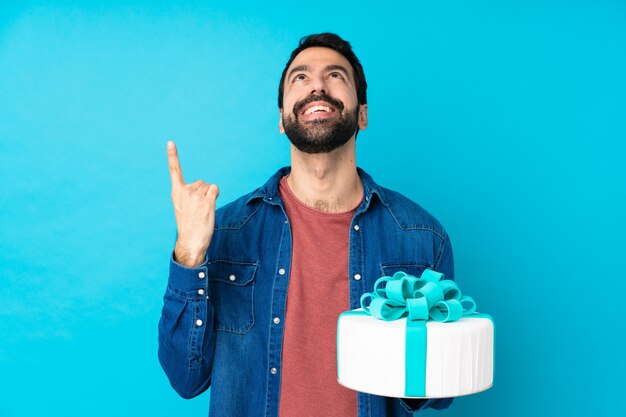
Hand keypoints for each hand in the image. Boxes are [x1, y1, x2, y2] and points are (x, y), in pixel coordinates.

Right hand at [167, 141, 218, 266]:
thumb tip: (208, 188)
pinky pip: (215, 189)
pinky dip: (215, 196)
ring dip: (210, 196)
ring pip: (209, 187)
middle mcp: (184, 191)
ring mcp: (195, 196)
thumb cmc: (188, 226)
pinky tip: (210, 208)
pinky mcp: (206, 201)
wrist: (190, 241)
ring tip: (203, 211)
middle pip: (201, 182)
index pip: (174, 171)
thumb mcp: (183, 208)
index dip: (172, 156)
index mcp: (176, 193)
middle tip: (198, 209)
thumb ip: (189, 195)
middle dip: (203, 193)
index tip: (170, 142)